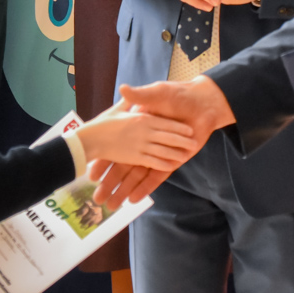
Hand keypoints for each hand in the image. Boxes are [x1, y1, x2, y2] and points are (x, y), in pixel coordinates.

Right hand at [90, 77, 235, 207]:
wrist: (203, 103)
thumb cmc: (178, 94)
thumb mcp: (156, 93)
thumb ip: (140, 96)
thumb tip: (123, 89)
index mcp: (141, 124)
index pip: (117, 147)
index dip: (105, 159)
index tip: (90, 173)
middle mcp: (148, 138)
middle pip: (125, 166)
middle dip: (111, 182)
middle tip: (97, 198)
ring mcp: (159, 149)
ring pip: (137, 174)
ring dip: (127, 188)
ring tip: (113, 204)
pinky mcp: (172, 158)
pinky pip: (158, 171)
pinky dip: (148, 184)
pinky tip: (135, 197)